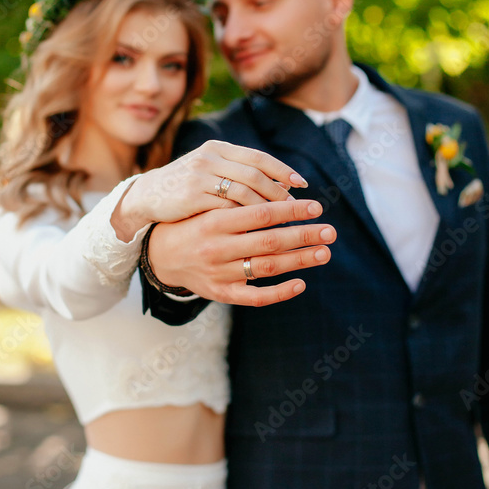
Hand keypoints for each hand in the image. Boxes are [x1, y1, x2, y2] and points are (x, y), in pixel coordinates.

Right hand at [113, 140, 307, 235]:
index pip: (258, 157)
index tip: (301, 184)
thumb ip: (239, 172)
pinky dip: (245, 219)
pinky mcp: (191, 197)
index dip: (282, 171)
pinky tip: (256, 230)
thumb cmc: (186, 185)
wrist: (148, 195)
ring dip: (266, 208)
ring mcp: (200, 176)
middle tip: (297, 207)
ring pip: (244, 192)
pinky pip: (226, 208)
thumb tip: (281, 184)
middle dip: (279, 192)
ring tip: (282, 222)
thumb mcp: (211, 169)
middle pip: (255, 175)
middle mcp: (210, 157)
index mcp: (218, 148)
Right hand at [147, 198, 335, 305]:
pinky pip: (254, 297)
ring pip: (265, 267)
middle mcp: (216, 248)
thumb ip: (240, 202)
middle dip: (303, 235)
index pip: (261, 213)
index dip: (291, 210)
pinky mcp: (220, 293)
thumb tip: (284, 191)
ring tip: (324, 252)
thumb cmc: (192, 224)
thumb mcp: (210, 207)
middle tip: (330, 231)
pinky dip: (279, 292)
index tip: (316, 206)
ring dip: (299, 260)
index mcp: (214, 221)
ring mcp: (218, 273)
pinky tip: (301, 283)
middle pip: (268, 241)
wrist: (158, 255)